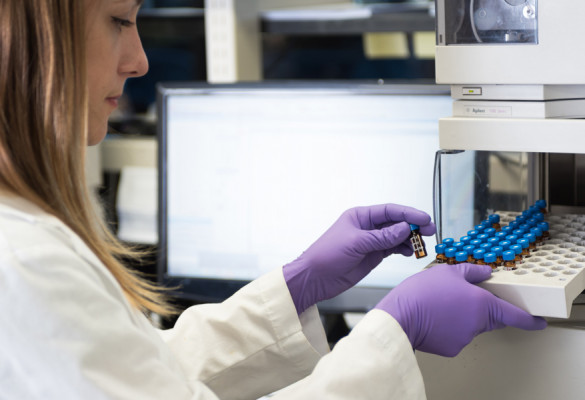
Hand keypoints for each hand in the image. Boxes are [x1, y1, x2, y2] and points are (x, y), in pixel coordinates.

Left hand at [283, 204, 434, 313]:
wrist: (315, 278)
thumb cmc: (327, 255)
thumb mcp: (356, 243)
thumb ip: (381, 237)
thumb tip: (404, 228)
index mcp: (360, 216)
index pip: (389, 211)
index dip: (408, 214)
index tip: (424, 219)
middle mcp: (367, 226)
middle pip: (395, 222)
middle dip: (413, 226)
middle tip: (430, 231)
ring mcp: (371, 241)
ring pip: (396, 236)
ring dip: (410, 239)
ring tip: (422, 244)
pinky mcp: (373, 255)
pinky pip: (392, 249)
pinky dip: (403, 249)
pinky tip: (411, 252)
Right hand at [376, 263, 546, 356]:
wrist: (400, 317)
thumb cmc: (421, 293)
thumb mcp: (447, 272)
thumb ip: (471, 272)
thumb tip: (485, 272)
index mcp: (482, 303)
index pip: (514, 315)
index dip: (530, 319)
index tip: (539, 321)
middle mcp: (478, 323)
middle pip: (490, 318)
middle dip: (482, 309)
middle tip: (461, 298)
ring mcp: (465, 338)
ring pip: (471, 327)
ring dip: (462, 317)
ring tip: (440, 305)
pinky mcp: (452, 348)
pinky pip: (457, 336)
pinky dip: (449, 328)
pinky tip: (435, 318)